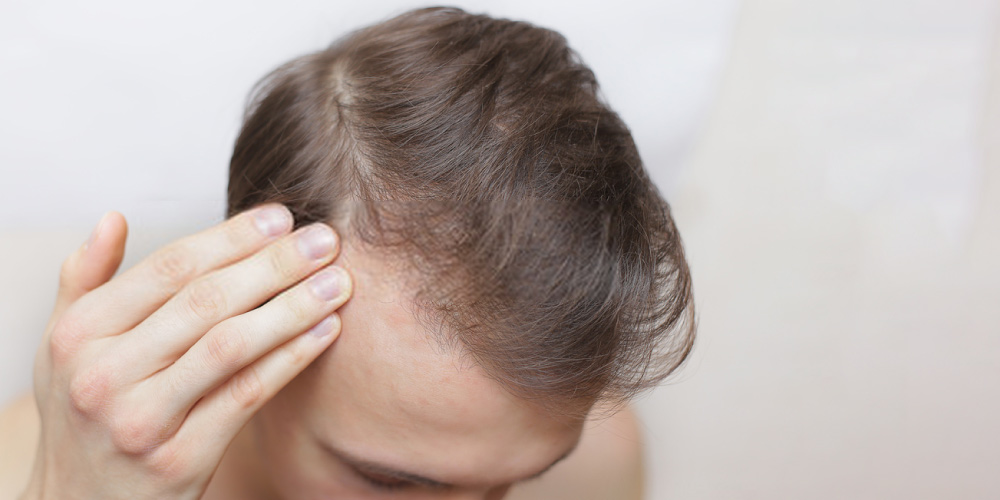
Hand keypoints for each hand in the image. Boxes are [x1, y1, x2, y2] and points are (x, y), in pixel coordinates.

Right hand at [20, 204, 351, 499]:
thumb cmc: (85, 416)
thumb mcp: (64, 349)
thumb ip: (85, 281)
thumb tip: (114, 218)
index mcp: (78, 333)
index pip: (169, 267)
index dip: (232, 237)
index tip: (282, 217)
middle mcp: (103, 374)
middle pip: (206, 301)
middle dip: (275, 264)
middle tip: (326, 240)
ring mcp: (141, 420)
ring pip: (231, 346)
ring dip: (293, 307)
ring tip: (338, 282)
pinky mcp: (180, 459)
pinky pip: (246, 396)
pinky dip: (290, 359)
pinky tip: (325, 331)